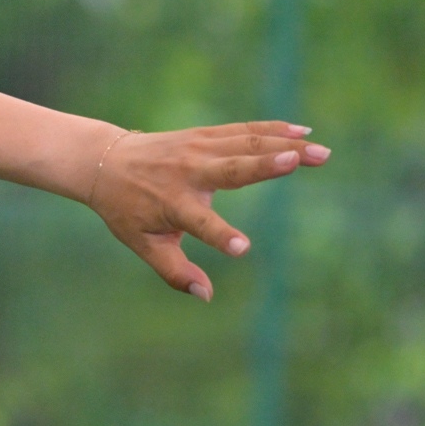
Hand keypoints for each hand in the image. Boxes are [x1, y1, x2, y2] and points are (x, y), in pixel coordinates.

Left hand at [87, 121, 328, 300]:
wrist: (103, 161)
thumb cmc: (126, 209)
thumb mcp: (142, 243)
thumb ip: (174, 271)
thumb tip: (206, 296)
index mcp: (172, 205)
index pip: (200, 223)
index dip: (220, 236)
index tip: (242, 248)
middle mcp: (187, 173)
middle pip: (231, 168)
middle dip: (267, 165)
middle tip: (303, 161)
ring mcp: (196, 148)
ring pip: (245, 143)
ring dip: (285, 145)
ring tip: (321, 151)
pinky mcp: (202, 134)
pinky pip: (242, 130)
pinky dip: (272, 129)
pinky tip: (302, 132)